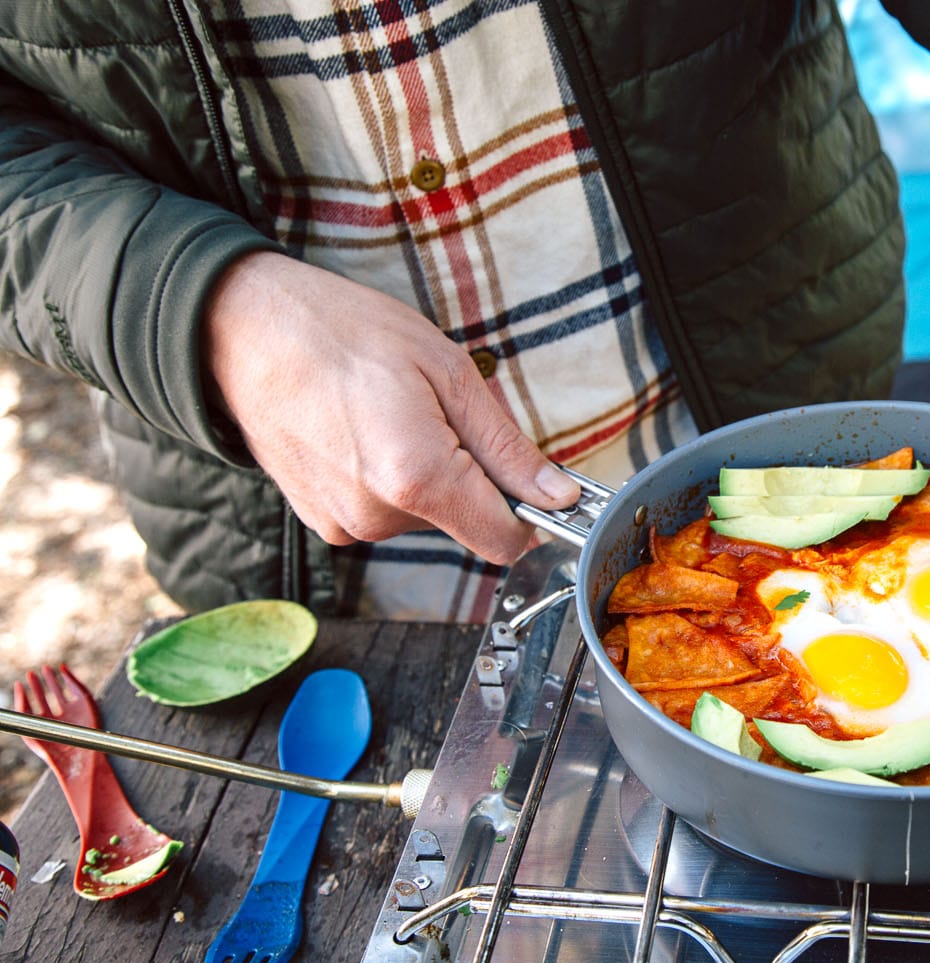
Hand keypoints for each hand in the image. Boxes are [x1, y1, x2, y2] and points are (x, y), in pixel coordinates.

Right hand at [203, 251, 579, 562]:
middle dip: (468, 474)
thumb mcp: (447, 371)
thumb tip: (557, 495)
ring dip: (426, 474)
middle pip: (464, 521)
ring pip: (424, 516)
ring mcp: (344, 524)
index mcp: (416, 478)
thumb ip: (507, 447)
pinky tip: (362, 432)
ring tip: (389, 414)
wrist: (245, 329)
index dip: (527, 511)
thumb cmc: (344, 333)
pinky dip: (388, 479)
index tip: (527, 478)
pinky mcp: (321, 522)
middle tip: (433, 412)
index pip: (504, 540)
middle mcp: (376, 516)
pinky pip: (384, 511)